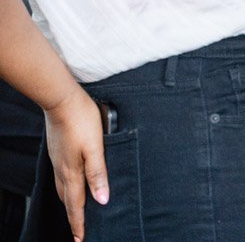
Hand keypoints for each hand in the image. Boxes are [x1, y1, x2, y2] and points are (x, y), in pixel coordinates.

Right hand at [44, 87, 107, 241]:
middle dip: (73, 216)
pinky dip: (67, 186)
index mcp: (72, 172)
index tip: (80, 239)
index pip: (76, 204)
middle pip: (67, 199)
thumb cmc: (82, 121)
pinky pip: (61, 175)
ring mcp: (57, 159)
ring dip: (69, 202)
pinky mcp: (58, 150)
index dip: (79, 223)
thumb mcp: (95, 148)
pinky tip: (71, 182)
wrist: (61, 100)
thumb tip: (102, 200)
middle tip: (78, 230)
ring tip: (76, 211)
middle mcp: (62, 169)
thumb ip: (99, 173)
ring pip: (63, 187)